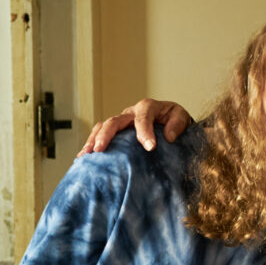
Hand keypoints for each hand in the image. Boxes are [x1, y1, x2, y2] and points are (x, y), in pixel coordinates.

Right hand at [77, 98, 192, 155]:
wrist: (171, 121)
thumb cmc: (175, 119)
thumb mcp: (181, 117)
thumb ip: (177, 124)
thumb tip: (169, 136)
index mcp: (148, 107)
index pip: (143, 117)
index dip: (145, 131)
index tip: (150, 147)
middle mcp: (131, 112)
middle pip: (115, 121)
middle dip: (107, 134)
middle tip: (101, 149)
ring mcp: (121, 121)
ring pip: (103, 127)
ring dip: (93, 140)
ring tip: (86, 154)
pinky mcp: (116, 131)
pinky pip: (100, 134)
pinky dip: (91, 144)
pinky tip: (84, 157)